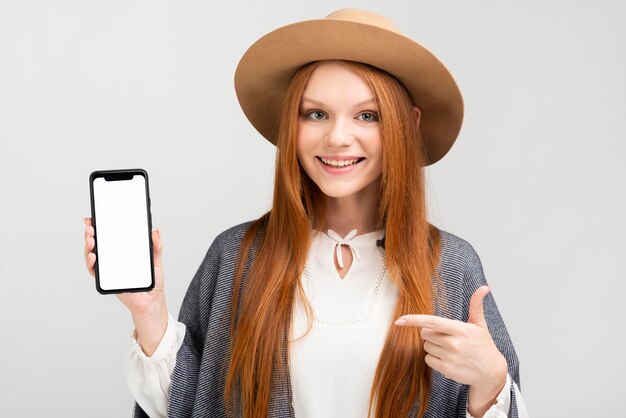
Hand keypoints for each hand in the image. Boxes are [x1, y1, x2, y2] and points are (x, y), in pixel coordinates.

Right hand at [83, 217, 168, 355]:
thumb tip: (156, 231)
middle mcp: (113, 260)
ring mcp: (108, 270)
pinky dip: (91, 263)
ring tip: (90, 239)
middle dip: (91, 234)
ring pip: (92, 256)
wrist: (151, 302)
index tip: (94, 218)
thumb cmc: (152, 282)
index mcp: (123, 252)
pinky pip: (95, 271)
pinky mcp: (106, 280)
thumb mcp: (156, 262)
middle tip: (91, 227)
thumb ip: (156, 247)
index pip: (109, 237)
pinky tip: (93, 256)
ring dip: (88, 246)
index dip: (100, 227)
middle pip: (97, 244)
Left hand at [394, 286, 507, 416]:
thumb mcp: (480, 324)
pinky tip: (447, 359)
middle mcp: (454, 343)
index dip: (414, 320)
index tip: (400, 320)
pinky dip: (434, 359)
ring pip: (426, 346)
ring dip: (433, 346)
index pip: (432, 322)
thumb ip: (476, 304)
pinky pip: (428, 360)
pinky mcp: (447, 370)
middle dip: (431, 334)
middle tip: (447, 337)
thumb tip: (484, 287)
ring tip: (450, 349)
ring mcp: (450, 357)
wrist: (492, 372)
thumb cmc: (484, 346)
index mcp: (460, 329)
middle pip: (425, 334)